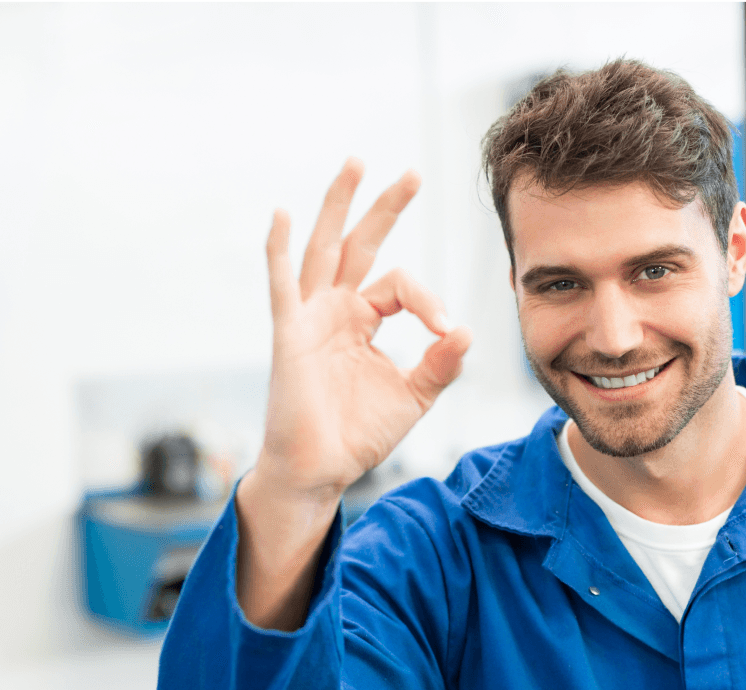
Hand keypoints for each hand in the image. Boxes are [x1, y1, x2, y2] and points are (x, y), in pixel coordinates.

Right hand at [255, 159, 471, 504]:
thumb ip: (440, 365)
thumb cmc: (359, 434)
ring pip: (325, 250)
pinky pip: (282, 286)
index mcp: (363, 321)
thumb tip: (467, 330)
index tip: (447, 330)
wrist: (321, 470)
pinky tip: (281, 214)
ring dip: (339, 206)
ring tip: (355, 163)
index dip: (429, 301)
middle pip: (361, 246)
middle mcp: (335, 310)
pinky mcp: (289, 335)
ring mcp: (309, 318)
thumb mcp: (413, 396)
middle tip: (412, 173)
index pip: (399, 286)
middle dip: (385, 208)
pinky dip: (279, 250)